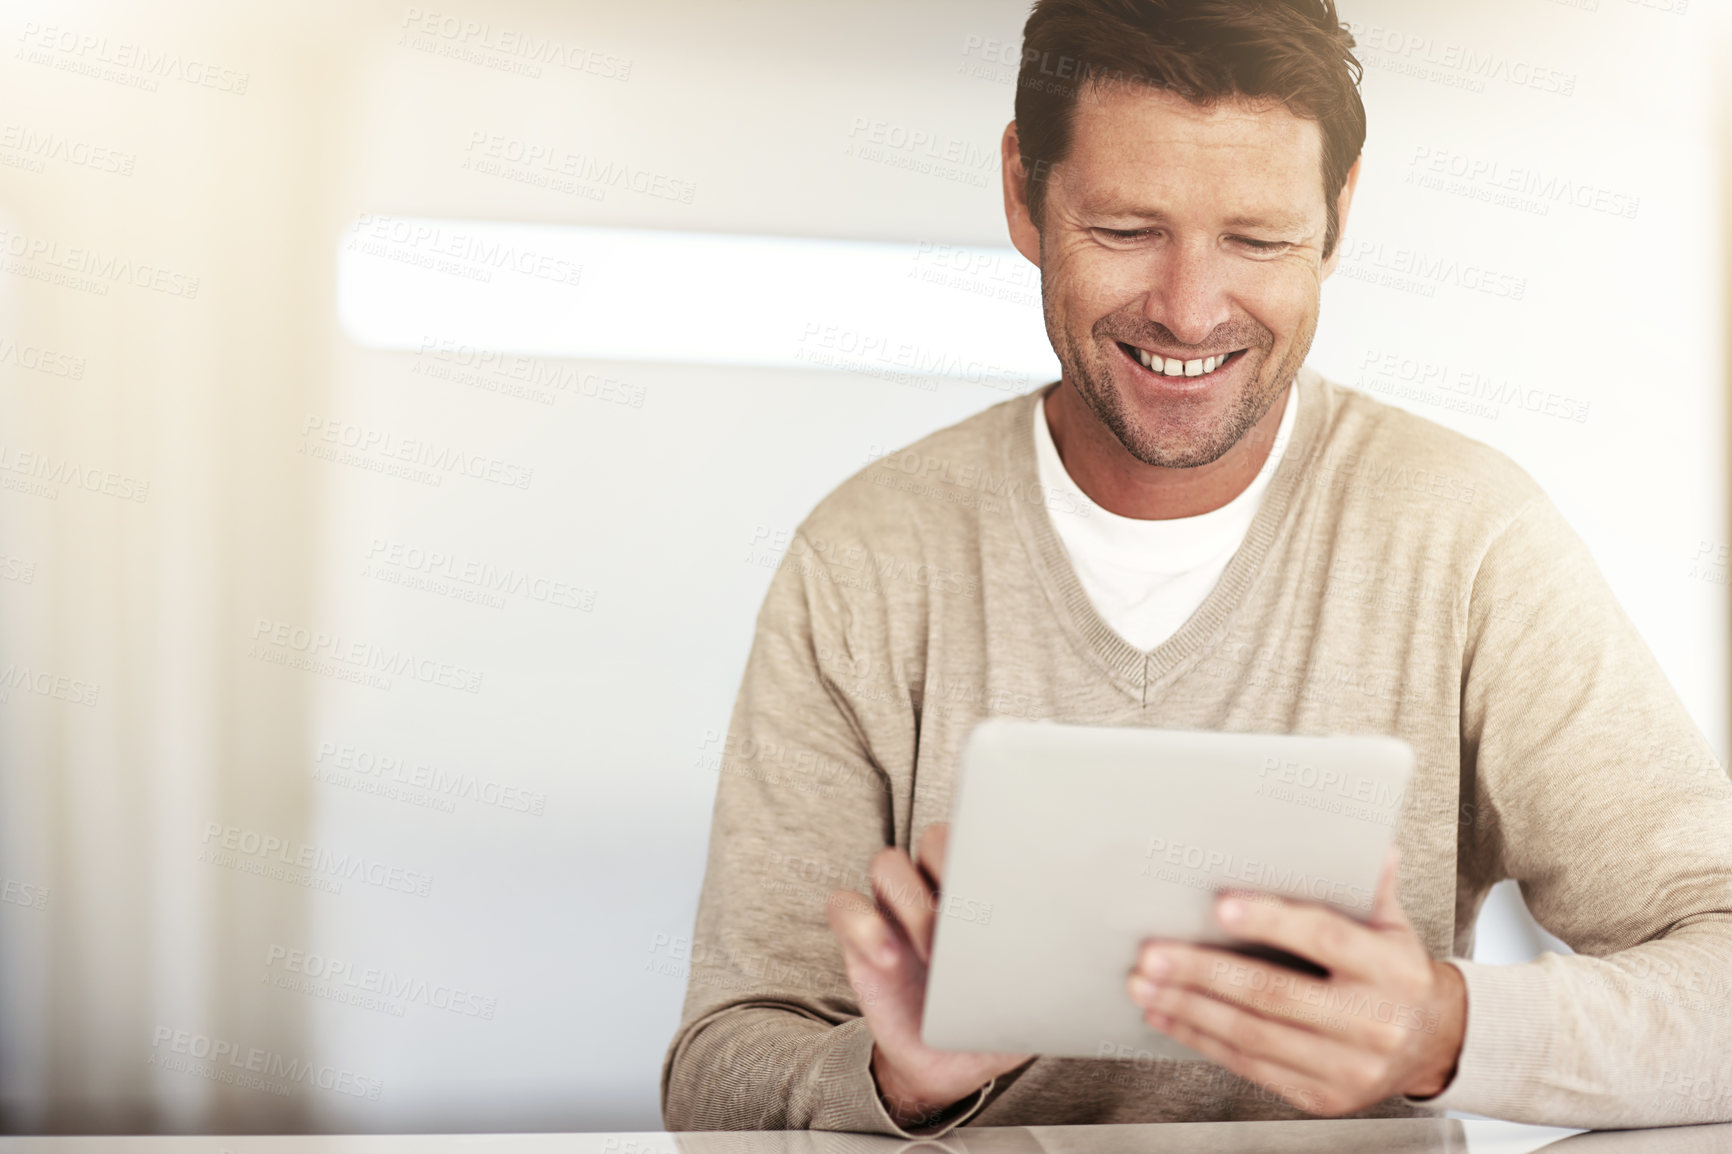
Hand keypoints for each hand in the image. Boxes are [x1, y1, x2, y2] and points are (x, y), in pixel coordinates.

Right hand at [827, 822, 1031, 1127]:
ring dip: (912, 900)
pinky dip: (863, 925)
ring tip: (934, 950)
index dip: (990, 842)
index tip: (1008, 877)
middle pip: (933, 837)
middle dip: (951, 866)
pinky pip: (844, 906)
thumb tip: (1096, 962)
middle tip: (971, 914)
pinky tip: (889, 958)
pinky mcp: (859, 936)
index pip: (983, 835)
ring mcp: (894, 908)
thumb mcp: (1034, 1000)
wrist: (948, 1065)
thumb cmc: (997, 1021)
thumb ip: (1056, 974)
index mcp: (983, 889)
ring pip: (887, 864)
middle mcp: (936, 886)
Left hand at [1125, 846, 1466, 1115]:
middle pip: (1274, 993)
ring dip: (1189, 1007)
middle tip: (1154, 952)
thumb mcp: (1393, 925)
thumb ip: (1370, 885)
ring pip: (1252, 1034)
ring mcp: (1347, 1065)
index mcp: (1391, 969)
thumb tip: (1369, 841)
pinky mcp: (1321, 1095)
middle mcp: (1372, 1021)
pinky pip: (1250, 1066)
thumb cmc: (1395, 973)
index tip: (1219, 906)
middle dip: (1204, 972)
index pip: (1325, 939)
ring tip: (1145, 983)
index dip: (1271, 921)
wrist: (1433, 1044)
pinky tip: (1168, 1014)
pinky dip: (1200, 1038)